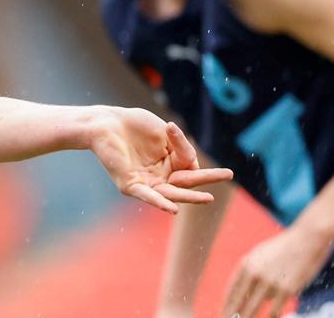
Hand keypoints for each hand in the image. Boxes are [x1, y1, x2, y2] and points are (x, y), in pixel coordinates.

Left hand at [88, 106, 232, 213]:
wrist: (104, 123)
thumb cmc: (132, 125)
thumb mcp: (162, 131)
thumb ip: (178, 144)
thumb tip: (192, 160)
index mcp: (168, 162)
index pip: (188, 162)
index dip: (185, 148)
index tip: (171, 129)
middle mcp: (160, 176)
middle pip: (187, 181)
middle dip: (207, 178)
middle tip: (229, 174)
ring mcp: (146, 182)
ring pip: (172, 193)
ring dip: (189, 197)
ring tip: (208, 199)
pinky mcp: (131, 185)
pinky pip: (148, 196)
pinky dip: (160, 203)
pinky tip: (172, 209)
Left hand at [220, 225, 333, 317]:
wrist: (308, 238)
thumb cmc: (284, 247)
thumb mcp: (261, 255)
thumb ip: (251, 273)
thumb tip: (244, 295)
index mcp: (246, 263)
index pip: (231, 290)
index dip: (226, 305)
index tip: (222, 314)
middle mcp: (255, 273)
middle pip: (238, 302)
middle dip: (232, 316)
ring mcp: (270, 282)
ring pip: (253, 308)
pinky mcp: (287, 290)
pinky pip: (274, 311)